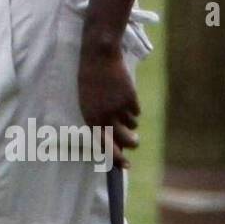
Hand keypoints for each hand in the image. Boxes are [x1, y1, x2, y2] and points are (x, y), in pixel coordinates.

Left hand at [78, 46, 138, 169]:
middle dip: (132, 144)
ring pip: (132, 125)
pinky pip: (136, 112)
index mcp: (90, 118)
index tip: (125, 165)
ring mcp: (118, 108)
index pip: (104, 145)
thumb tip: (113, 140)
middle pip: (124, 140)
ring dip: (130, 121)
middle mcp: (104, 116)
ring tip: (121, 106)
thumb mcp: (88, 102)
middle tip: (135, 142)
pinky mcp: (130, 99)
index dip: (116, 158)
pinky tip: (124, 95)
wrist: (99, 58)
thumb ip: (98, 121)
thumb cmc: (91, 81)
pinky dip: (133, 107)